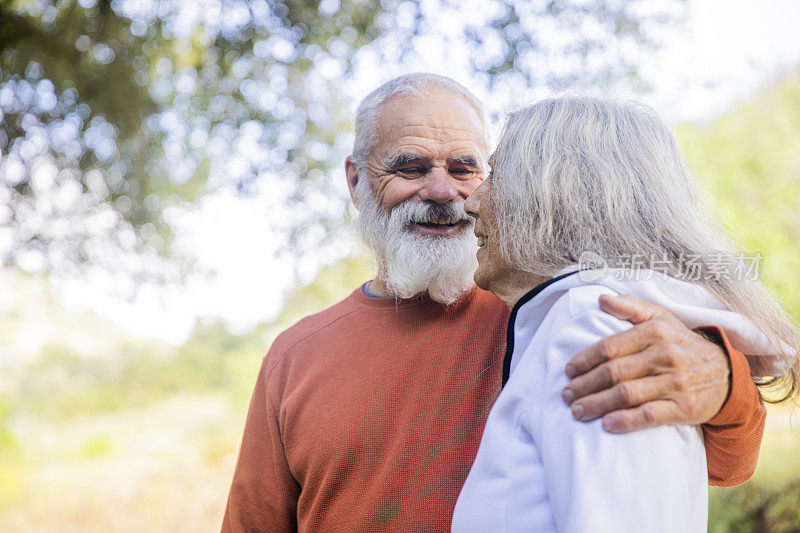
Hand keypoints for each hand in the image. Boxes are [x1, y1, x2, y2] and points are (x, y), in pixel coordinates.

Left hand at [561, 294, 730, 432]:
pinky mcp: (684, 407)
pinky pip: (649, 415)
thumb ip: (631, 307)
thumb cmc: (682, 345)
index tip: (568, 371)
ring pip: (626, 394)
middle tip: (566, 395)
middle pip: (613, 372)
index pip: (609, 347)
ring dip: (597, 404)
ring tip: (577, 411)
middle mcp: (665, 355)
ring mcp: (675, 383)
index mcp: (655, 331)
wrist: (726, 374)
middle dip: (584, 385)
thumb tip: (602, 299)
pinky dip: (626, 421)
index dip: (584, 360)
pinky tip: (607, 425)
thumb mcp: (661, 318)